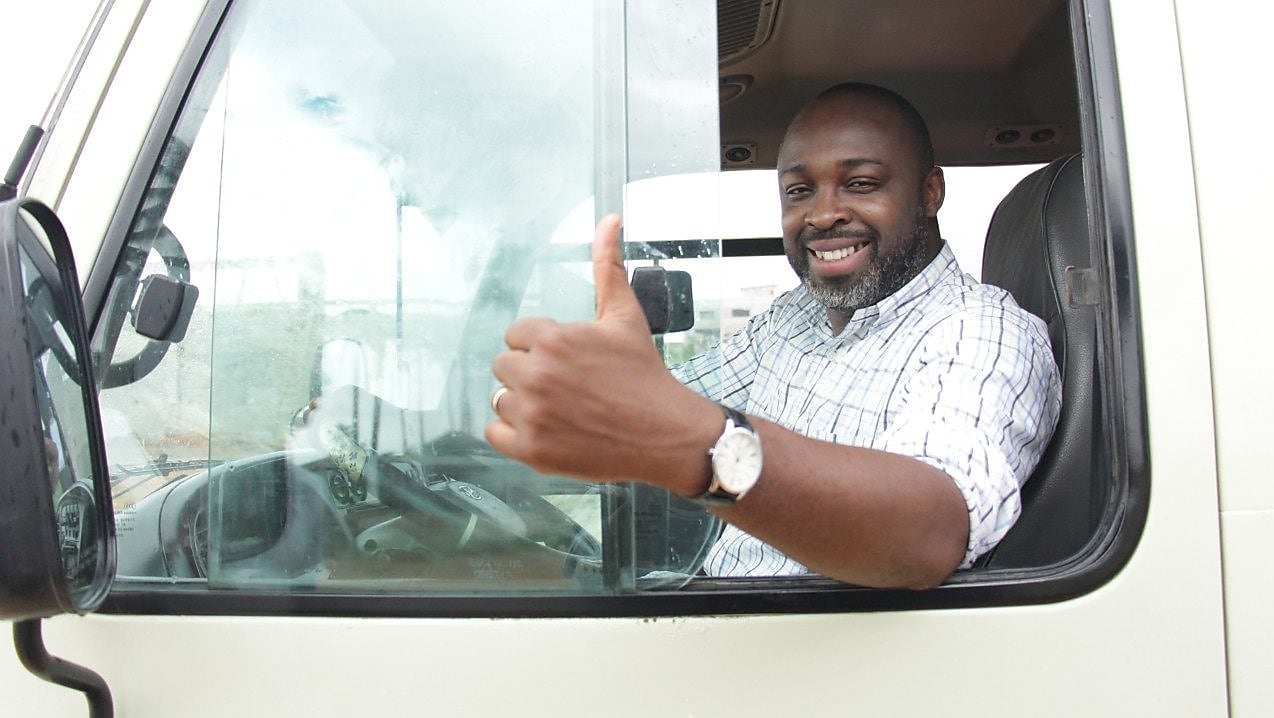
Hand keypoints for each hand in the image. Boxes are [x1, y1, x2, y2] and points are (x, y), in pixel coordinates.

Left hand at [485, 215, 717, 492]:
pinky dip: (514, 434)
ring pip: (500, 400)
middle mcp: (537, 374)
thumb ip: (607, 267)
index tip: (568, 362)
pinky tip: (546, 429)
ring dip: (523, 404)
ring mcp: (533, 414)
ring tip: (561, 409)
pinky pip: (495, 433)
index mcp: (553, 339)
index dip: (541, 348)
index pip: (516, 336)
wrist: (666, 433)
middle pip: (503, 367)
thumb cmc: (644, 374)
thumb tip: (610, 219)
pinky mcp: (532, 450)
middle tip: (566, 387)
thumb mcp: (624, 316)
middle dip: (530, 373)